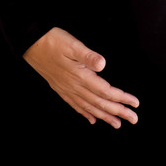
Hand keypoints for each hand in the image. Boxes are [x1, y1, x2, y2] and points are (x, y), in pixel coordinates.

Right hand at [22, 27, 139, 128]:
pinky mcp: (61, 88)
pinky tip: (91, 119)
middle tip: (134, 119)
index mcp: (80, 76)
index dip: (121, 98)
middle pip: (100, 103)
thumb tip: (102, 64)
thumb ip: (87, 56)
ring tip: (117, 124)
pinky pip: (75, 105)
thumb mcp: (72, 44)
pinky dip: (85, 113)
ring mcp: (67, 89)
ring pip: (89, 107)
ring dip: (104, 116)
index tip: (135, 104)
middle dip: (118, 112)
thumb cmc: (53, 41)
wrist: (30, 44)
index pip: (106, 91)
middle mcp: (74, 86)